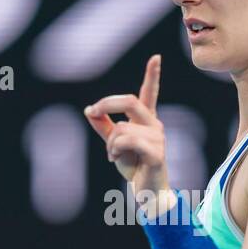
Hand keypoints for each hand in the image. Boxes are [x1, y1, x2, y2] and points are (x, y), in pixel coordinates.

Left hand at [84, 54, 171, 211]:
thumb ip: (103, 126)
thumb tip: (89, 110)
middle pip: (129, 101)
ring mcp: (158, 138)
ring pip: (122, 127)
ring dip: (110, 143)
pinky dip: (115, 150)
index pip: (150, 93)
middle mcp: (154, 125)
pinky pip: (128, 141)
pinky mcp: (157, 153)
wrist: (146, 191)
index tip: (156, 57)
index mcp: (146, 119)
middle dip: (106, 104)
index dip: (153, 74)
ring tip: (113, 155)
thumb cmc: (133, 165)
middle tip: (93, 112)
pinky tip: (116, 159)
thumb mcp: (113, 143)